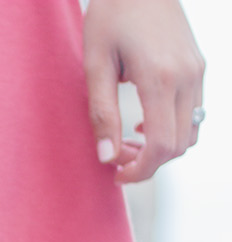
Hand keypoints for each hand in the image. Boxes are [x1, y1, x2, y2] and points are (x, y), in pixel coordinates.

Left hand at [83, 0, 204, 182]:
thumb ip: (101, 113)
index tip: (116, 174)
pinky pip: (193, 113)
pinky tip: (144, 123)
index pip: (160, 146)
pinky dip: (171, 129)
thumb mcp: (95, 64)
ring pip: (189, 133)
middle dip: (148, 163)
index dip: (139, 170)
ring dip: (160, 148)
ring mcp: (197, 70)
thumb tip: (106, 158)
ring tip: (128, 142)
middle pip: (177, 146)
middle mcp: (187, 76)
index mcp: (160, 78)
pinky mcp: (198, 66)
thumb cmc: (111, 14)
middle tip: (117, 159)